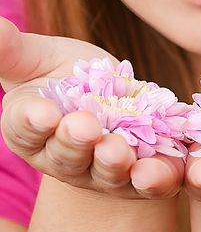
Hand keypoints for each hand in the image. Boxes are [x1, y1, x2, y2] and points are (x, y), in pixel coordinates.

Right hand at [0, 16, 182, 199]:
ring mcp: (103, 171)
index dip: (32, 122)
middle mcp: (65, 159)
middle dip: (75, 142)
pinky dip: (153, 179)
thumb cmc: (69, 75)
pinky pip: (149, 181)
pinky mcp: (142, 174)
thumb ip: (11, 50)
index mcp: (32, 132)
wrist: (118, 94)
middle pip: (66, 155)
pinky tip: (156, 172)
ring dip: (112, 162)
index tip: (42, 112)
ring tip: (118, 149)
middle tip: (84, 126)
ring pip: (106, 172)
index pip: (26, 130)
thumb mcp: (39, 58)